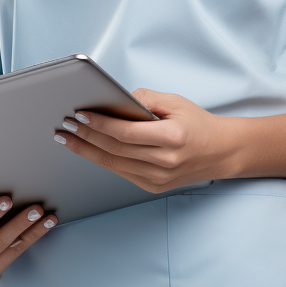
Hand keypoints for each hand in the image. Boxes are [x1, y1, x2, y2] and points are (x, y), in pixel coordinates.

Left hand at [54, 88, 240, 192]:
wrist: (221, 152)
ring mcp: (158, 179)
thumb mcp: (175, 102)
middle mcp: (164, 162)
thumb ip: (145, 99)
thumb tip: (116, 100)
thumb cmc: (198, 124)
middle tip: (65, 127)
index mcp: (172, 138)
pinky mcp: (153, 187)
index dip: (99, 124)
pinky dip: (103, 160)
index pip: (126, 132)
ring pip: (114, 165)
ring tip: (69, 138)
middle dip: (86, 137)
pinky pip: (122, 172)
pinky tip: (89, 150)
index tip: (79, 114)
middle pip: (115, 150)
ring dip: (87, 151)